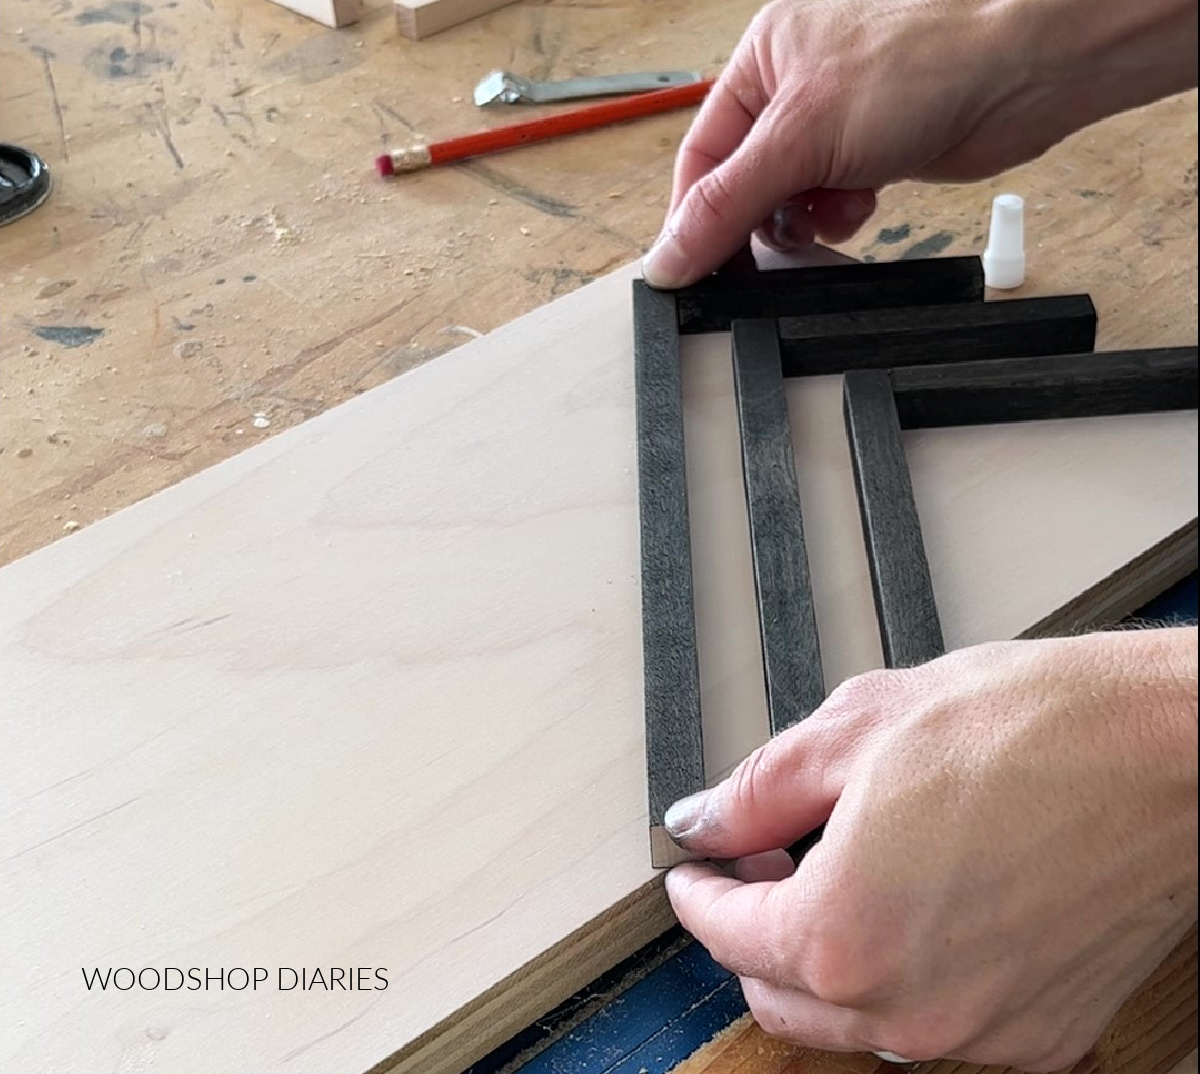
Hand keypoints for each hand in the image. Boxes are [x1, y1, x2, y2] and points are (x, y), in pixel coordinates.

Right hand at [643, 0, 1198, 287]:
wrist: (1022, 73)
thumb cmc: (922, 61)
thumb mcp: (799, 136)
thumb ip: (726, 204)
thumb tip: (668, 257)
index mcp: (763, 58)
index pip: (702, 154)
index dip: (693, 216)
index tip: (688, 269)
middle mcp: (795, 86)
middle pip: (743, 181)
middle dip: (757, 219)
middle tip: (761, 258)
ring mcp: (836, 121)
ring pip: (787, 200)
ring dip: (803, 221)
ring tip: (831, 209)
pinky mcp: (873, 153)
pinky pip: (829, 204)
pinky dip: (839, 215)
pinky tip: (862, 202)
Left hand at [664, 629, 1198, 1068]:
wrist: (1170, 750)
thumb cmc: (1037, 730)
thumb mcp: (855, 731)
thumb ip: (756, 791)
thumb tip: (705, 820)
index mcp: (847, 935)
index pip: (726, 934)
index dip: (697, 891)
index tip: (695, 868)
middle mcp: (912, 1009)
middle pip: (780, 993)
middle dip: (752, 930)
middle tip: (759, 865)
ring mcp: (982, 1033)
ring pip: (855, 1019)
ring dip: (824, 958)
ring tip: (837, 876)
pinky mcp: (1043, 1032)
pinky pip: (935, 1024)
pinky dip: (899, 977)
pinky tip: (912, 908)